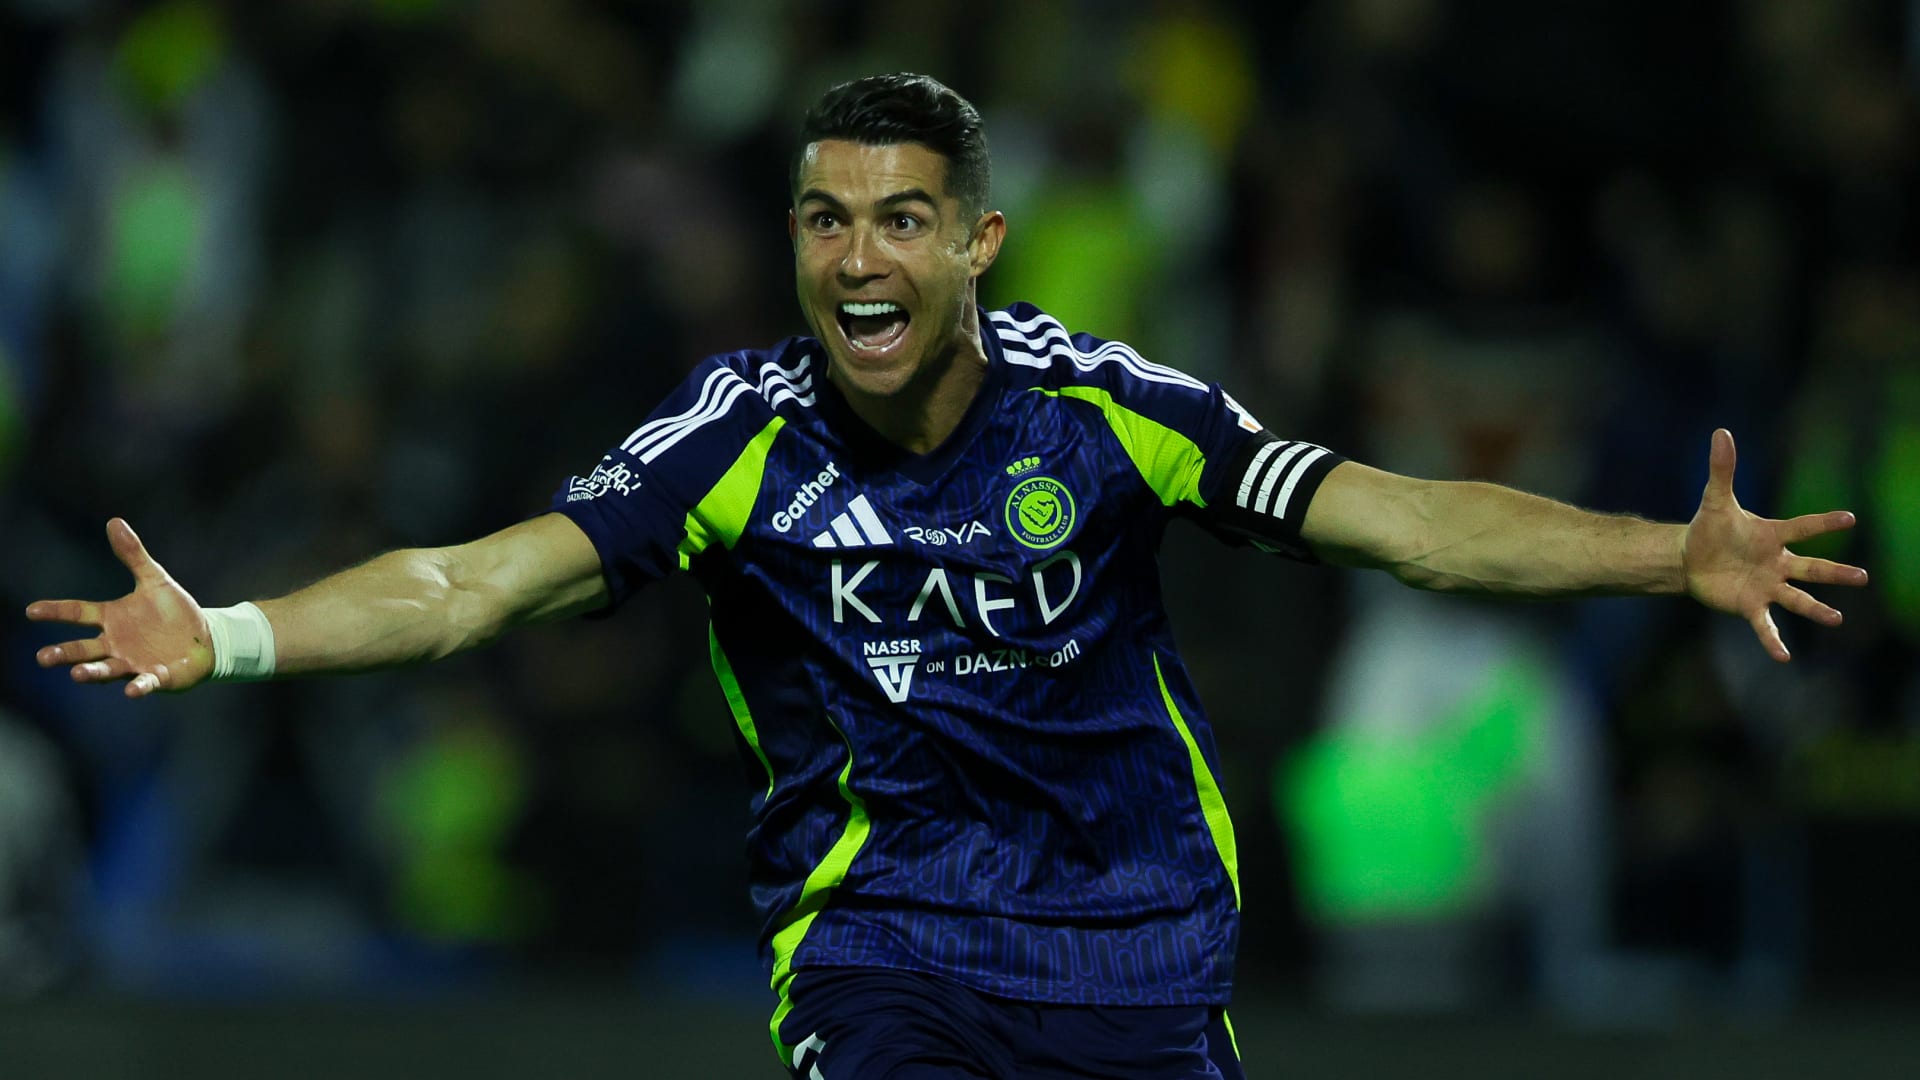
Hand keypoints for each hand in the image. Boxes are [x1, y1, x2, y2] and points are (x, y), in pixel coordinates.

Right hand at [25, 518, 214, 696]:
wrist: (205, 637)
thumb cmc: (174, 611)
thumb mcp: (155, 580)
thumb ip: (134, 555)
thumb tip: (114, 521)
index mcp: (112, 618)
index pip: (78, 613)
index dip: (55, 611)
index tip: (31, 610)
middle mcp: (116, 643)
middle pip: (83, 649)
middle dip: (64, 653)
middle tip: (43, 657)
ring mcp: (134, 662)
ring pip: (107, 669)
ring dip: (92, 672)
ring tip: (77, 673)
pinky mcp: (156, 677)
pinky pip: (145, 683)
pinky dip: (139, 687)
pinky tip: (132, 691)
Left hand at [1683, 429, 1869, 661]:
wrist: (1690, 558)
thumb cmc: (1709, 528)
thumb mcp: (1715, 499)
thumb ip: (1722, 469)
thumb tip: (1721, 432)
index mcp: (1773, 535)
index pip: (1803, 527)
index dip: (1824, 523)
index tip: (1849, 517)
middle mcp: (1777, 562)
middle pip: (1812, 568)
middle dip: (1835, 572)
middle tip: (1862, 577)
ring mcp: (1767, 586)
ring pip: (1798, 598)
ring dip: (1816, 609)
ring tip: (1836, 619)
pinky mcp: (1750, 605)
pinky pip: (1766, 625)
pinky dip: (1773, 641)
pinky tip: (1784, 658)